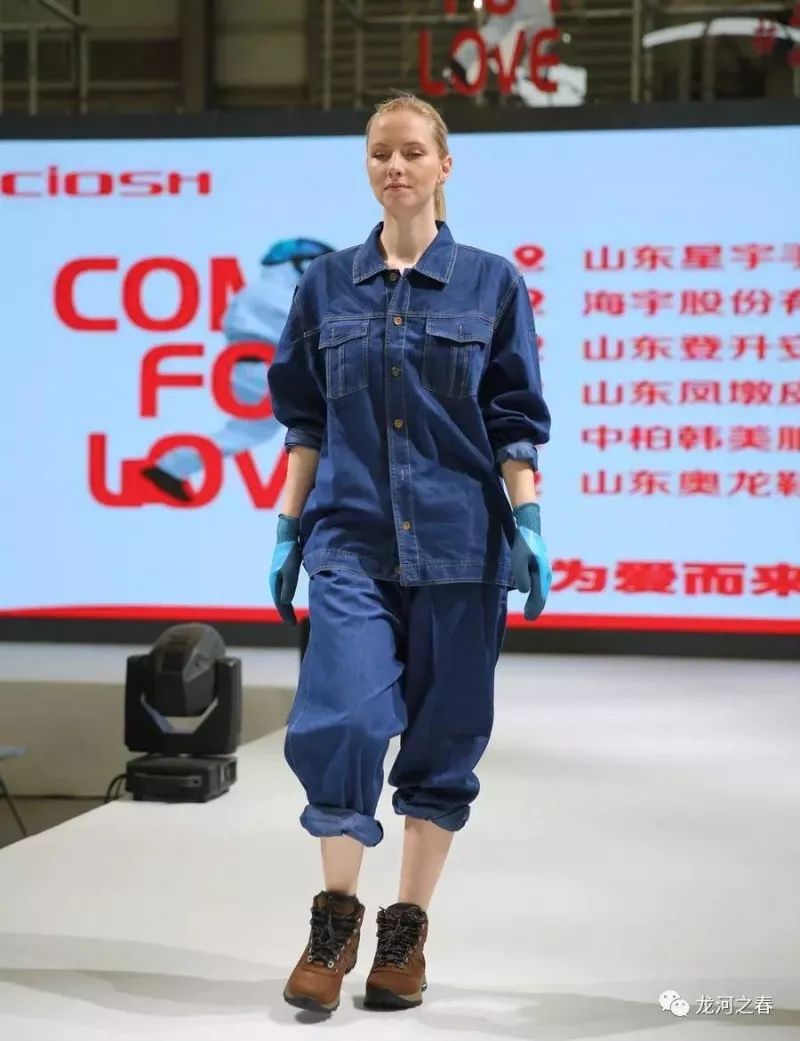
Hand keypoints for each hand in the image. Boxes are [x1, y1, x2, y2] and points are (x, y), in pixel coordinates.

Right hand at [269, 514, 301, 624]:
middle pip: (279, 600)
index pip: (280, 602)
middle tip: (292, 622)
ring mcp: (277, 575)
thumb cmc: (289, 553)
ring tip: (290, 613)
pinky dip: (286, 595)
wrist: (287, 536)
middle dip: (284, 612)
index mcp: (274, 581)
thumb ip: (288, 586)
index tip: (292, 624)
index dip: (286, 614)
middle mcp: (273, 579)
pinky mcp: (282, 570)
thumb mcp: (290, 571)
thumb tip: (284, 602)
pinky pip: (283, 587)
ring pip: (280, 594)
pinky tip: (289, 597)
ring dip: (285, 604)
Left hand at [510, 502, 551, 621]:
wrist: (528, 522)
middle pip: (541, 592)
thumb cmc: (523, 540)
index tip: (529, 618)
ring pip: (540, 587)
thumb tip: (524, 591)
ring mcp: (542, 566)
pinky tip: (528, 590)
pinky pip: (537, 580)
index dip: (534, 607)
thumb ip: (521, 574)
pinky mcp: (537, 562)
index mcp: (542, 572)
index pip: (539, 595)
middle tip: (529, 617)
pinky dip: (534, 589)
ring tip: (530, 609)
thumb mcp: (519, 557)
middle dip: (536, 605)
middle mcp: (544, 571)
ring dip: (536, 598)